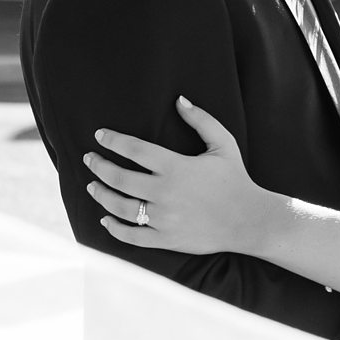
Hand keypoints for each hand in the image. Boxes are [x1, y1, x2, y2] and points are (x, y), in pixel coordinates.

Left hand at [86, 98, 271, 256]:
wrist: (250, 220)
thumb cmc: (236, 179)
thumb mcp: (224, 144)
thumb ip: (200, 120)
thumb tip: (178, 99)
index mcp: (176, 167)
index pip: (134, 149)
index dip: (112, 141)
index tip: (99, 136)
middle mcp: (166, 193)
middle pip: (119, 178)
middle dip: (98, 166)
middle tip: (89, 159)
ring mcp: (164, 219)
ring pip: (120, 207)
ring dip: (101, 195)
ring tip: (92, 186)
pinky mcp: (167, 239)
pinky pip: (132, 236)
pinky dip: (114, 229)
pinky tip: (105, 220)